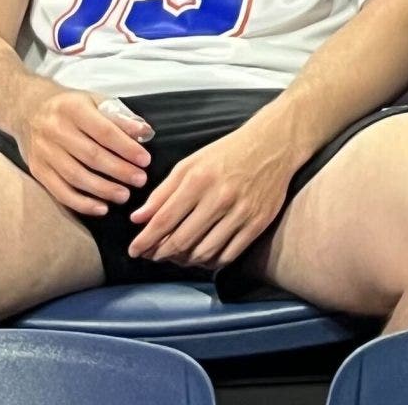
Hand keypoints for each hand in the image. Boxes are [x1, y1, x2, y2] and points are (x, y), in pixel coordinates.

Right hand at [17, 87, 153, 219]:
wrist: (27, 110)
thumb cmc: (69, 106)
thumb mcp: (94, 100)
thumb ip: (119, 116)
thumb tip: (144, 132)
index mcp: (73, 108)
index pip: (104, 131)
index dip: (126, 147)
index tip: (145, 160)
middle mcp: (56, 130)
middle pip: (91, 156)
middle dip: (119, 170)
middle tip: (140, 180)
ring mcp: (44, 152)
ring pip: (76, 176)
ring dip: (103, 189)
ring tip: (124, 195)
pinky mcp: (37, 170)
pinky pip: (60, 191)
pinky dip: (81, 203)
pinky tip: (101, 208)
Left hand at [127, 115, 299, 268]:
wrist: (273, 145)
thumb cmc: (227, 153)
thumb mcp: (190, 164)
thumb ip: (163, 192)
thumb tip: (138, 218)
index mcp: (199, 180)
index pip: (163, 220)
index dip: (144, 240)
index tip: (134, 250)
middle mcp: (219, 198)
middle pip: (181, 241)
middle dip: (160, 253)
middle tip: (152, 255)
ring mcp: (241, 213)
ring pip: (203, 252)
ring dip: (183, 260)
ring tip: (175, 256)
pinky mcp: (258, 223)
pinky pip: (228, 255)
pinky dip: (210, 262)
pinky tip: (201, 256)